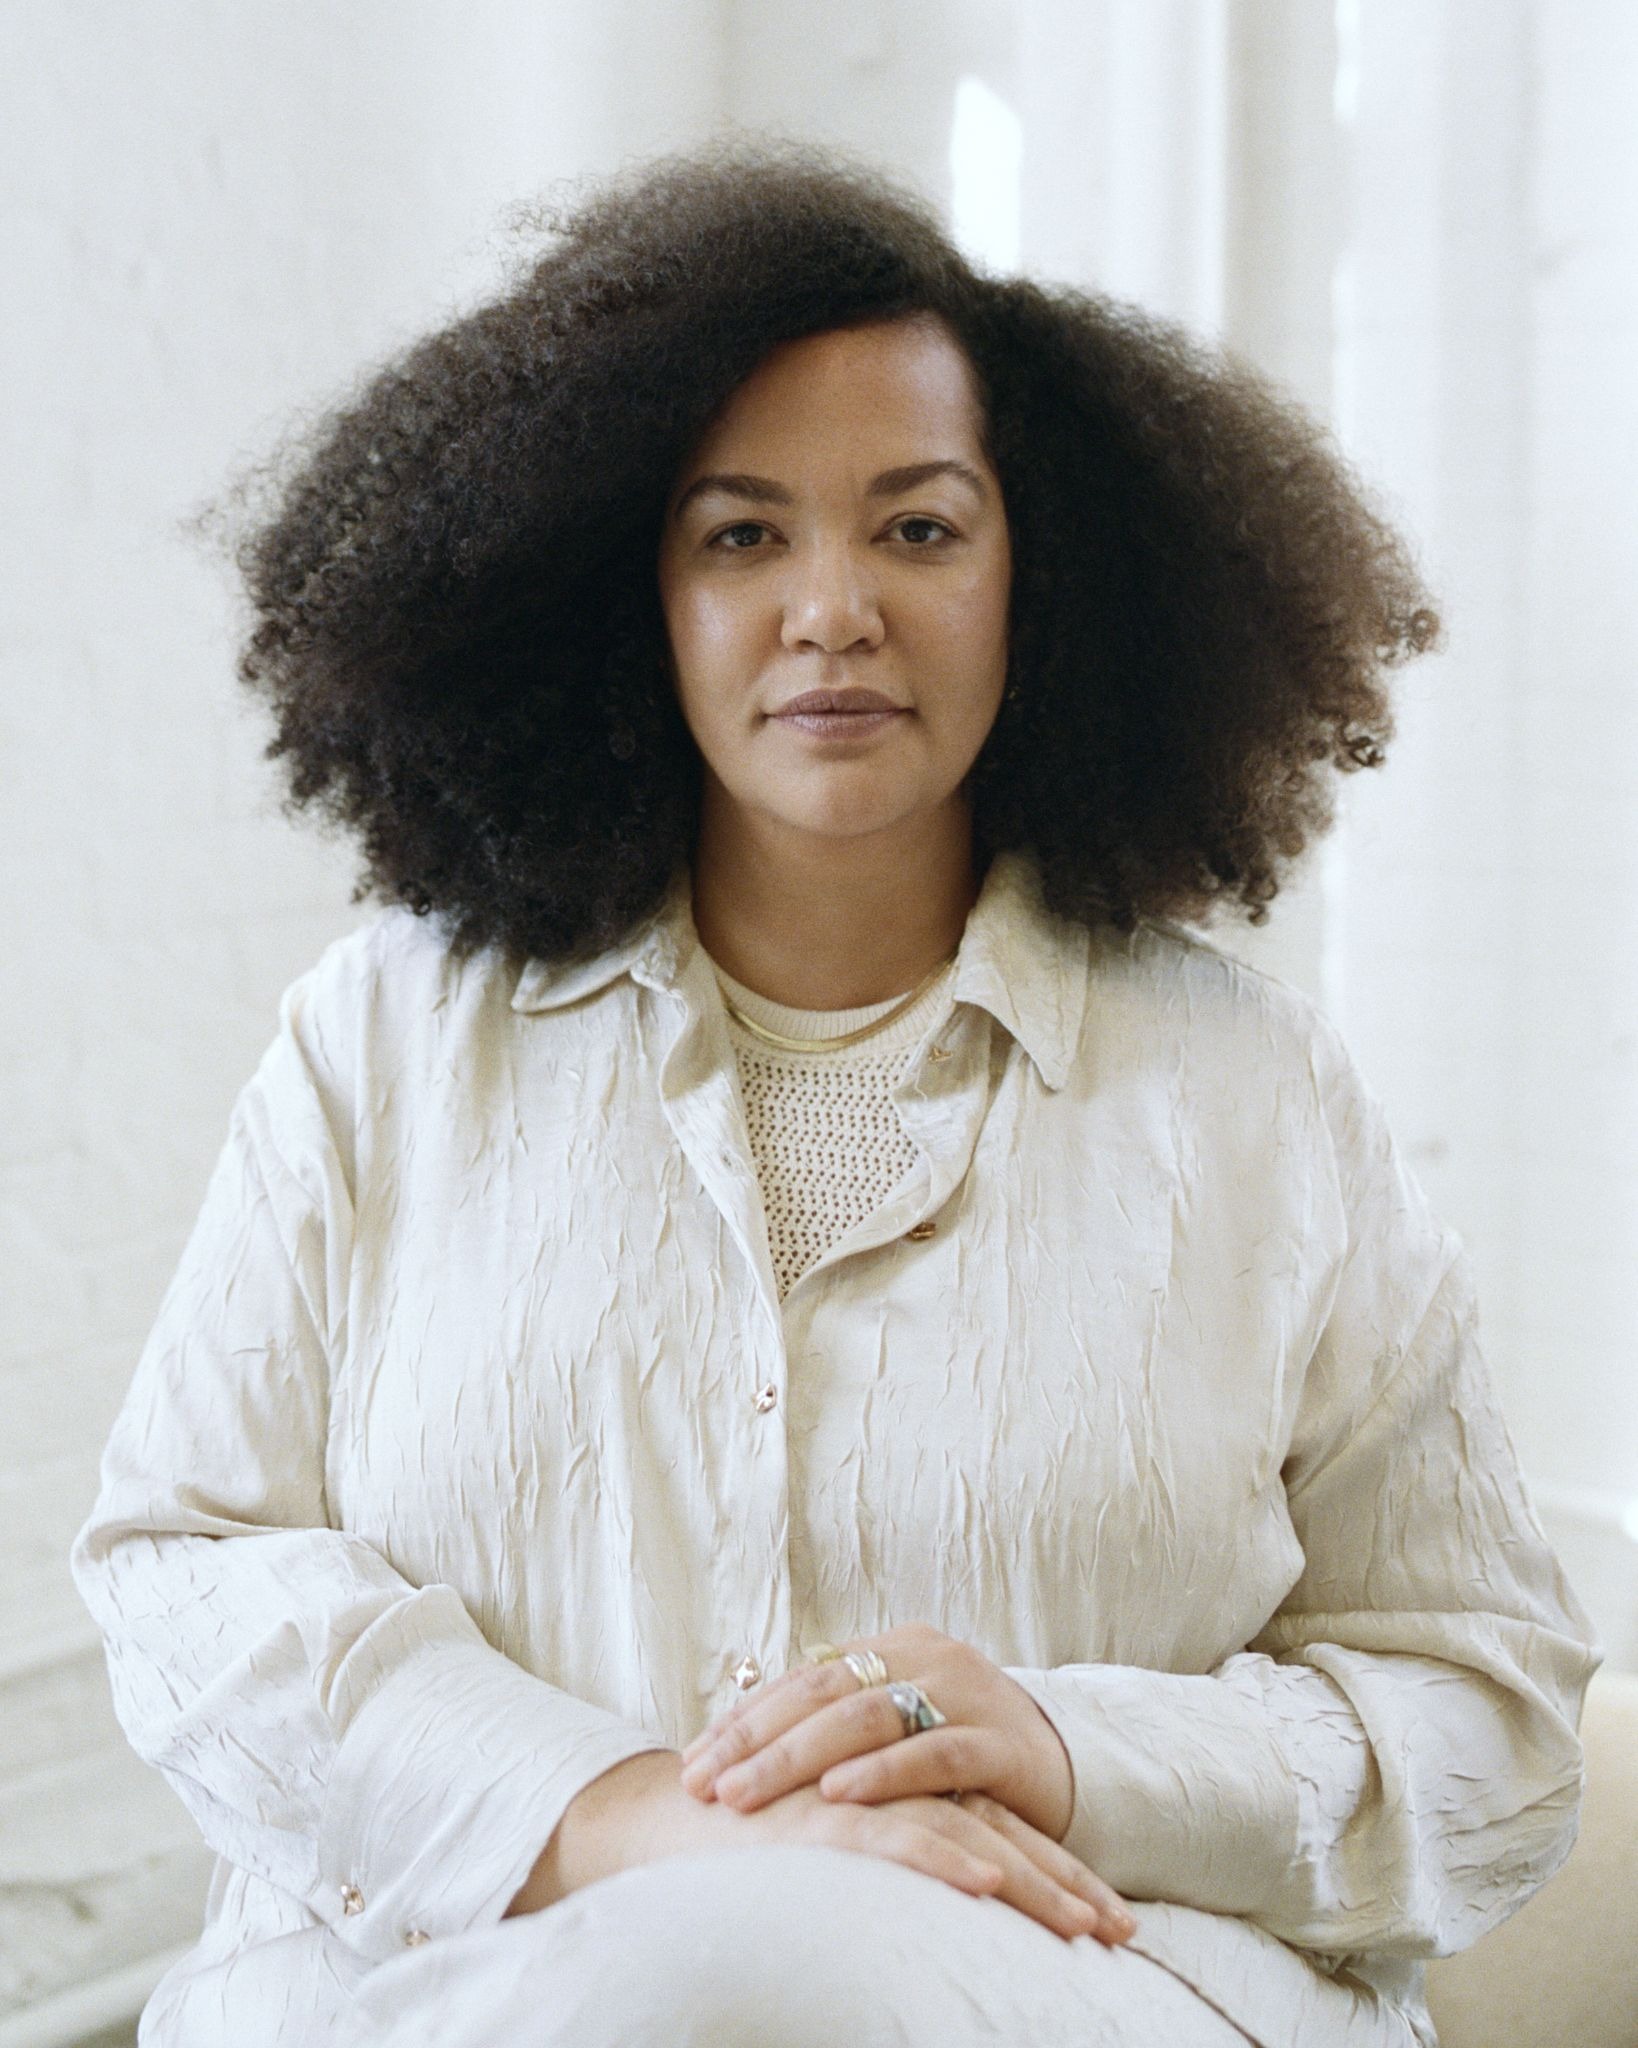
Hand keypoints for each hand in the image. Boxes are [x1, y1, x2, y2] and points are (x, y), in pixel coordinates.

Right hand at [514, 1749, 1133, 1945]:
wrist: (670, 1821)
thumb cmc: (752, 1846)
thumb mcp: (839, 1856)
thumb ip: (894, 1857)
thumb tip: (958, 1896)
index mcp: (906, 1797)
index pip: (999, 1831)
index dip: (1055, 1872)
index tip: (1111, 1920)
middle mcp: (894, 1792)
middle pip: (1002, 1832)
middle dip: (1066, 1883)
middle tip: (1124, 1932)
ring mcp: (863, 1799)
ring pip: (970, 1837)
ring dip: (1034, 1884)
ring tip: (1088, 1929)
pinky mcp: (825, 1818)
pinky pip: (899, 1836)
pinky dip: (945, 1859)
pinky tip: (988, 1883)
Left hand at [679, 1623, 1079, 1846]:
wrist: (1075, 1767)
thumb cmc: (968, 1760)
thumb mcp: (901, 1734)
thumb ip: (839, 1728)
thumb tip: (741, 1745)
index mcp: (893, 1648)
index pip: (802, 1677)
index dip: (744, 1719)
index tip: (690, 1761)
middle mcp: (925, 1657)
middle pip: (823, 1693)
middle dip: (754, 1741)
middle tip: (700, 1783)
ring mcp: (966, 1692)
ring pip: (868, 1717)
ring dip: (797, 1757)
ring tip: (745, 1793)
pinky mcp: (1002, 1741)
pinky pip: (937, 1750)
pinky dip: (883, 1773)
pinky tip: (838, 1794)